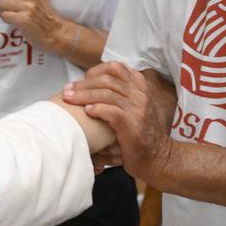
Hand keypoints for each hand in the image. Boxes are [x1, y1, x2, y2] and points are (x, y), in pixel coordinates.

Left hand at [0, 0, 66, 50]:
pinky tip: (15, 19)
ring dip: (5, 9)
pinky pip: (4, 15)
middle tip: (12, 3)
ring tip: (14, 11)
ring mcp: (27, 6)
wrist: (54, 30)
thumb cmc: (43, 8)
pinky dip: (7, 18)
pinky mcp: (23, 19)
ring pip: (1, 3)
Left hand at [63, 63, 176, 183]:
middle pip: (107, 80)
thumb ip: (121, 93)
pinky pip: (111, 111)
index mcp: (140, 86)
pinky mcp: (132, 124)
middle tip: (67, 90)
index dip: (96, 71)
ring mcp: (137, 108)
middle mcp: (140, 94)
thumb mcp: (135, 106)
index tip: (82, 79)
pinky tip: (87, 111)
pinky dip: (96, 109)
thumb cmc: (139, 132)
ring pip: (106, 93)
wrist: (157, 157)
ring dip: (84, 95)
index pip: (116, 68)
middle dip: (83, 84)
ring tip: (69, 99)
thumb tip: (94, 83)